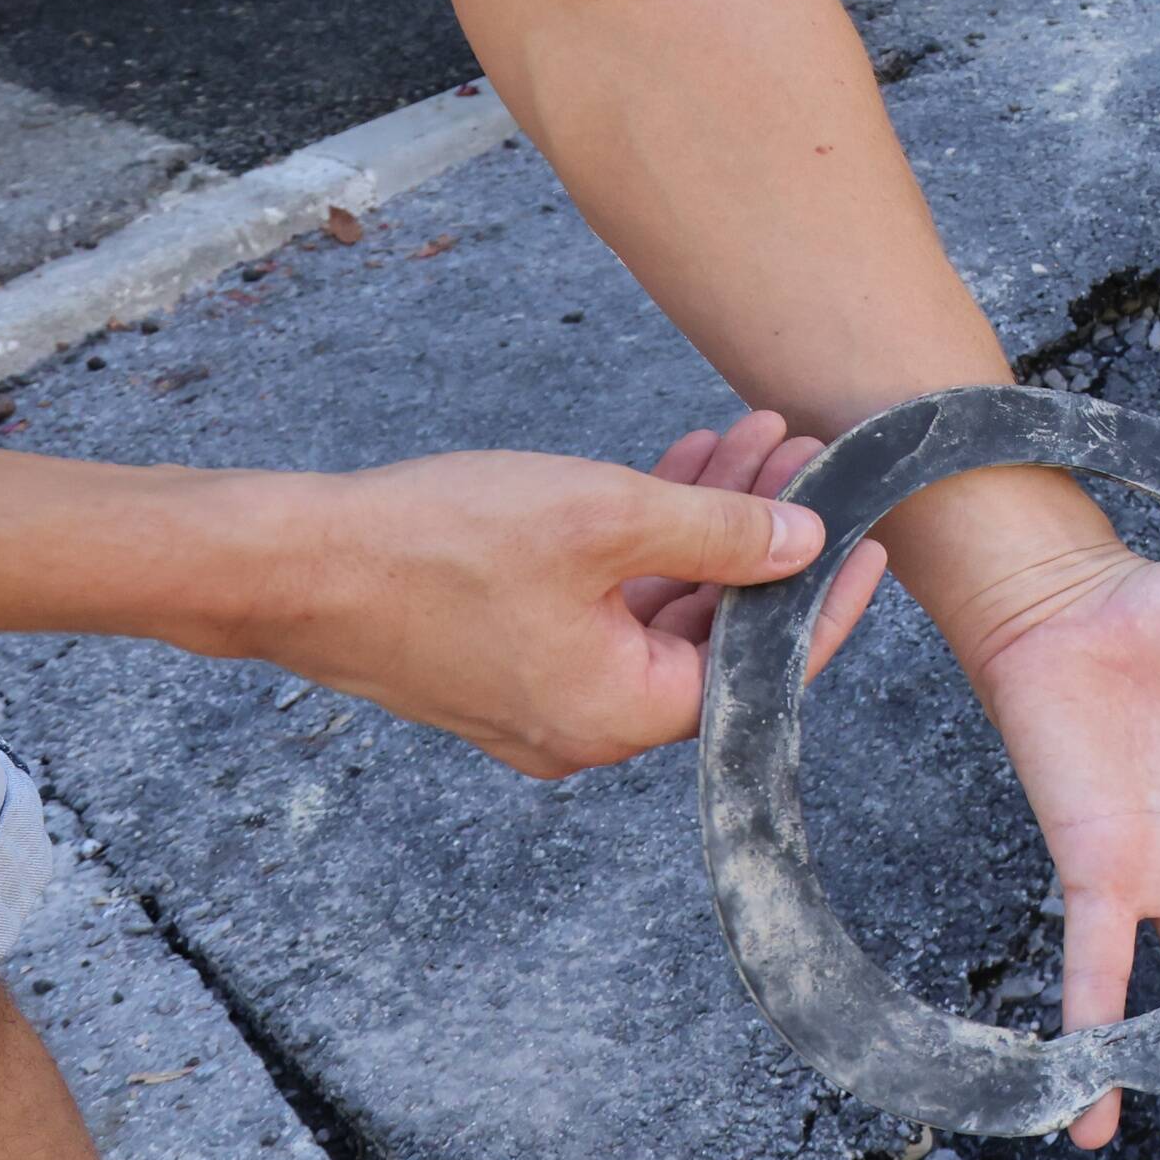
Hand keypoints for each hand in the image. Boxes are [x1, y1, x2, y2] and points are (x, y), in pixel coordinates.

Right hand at [237, 449, 827, 777]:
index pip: (762, 668)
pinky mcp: (504, 655)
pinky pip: (602, 601)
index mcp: (624, 715)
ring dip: (703, 522)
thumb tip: (805, 544)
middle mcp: (588, 724)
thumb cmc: (434, 544)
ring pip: (657, 605)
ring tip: (749, 435)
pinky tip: (676, 463)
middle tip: (803, 452)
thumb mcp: (604, 518)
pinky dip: (642, 539)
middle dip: (762, 534)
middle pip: (711, 630)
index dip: (825, 599)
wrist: (288, 561)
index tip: (872, 539)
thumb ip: (719, 533)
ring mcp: (542, 694)